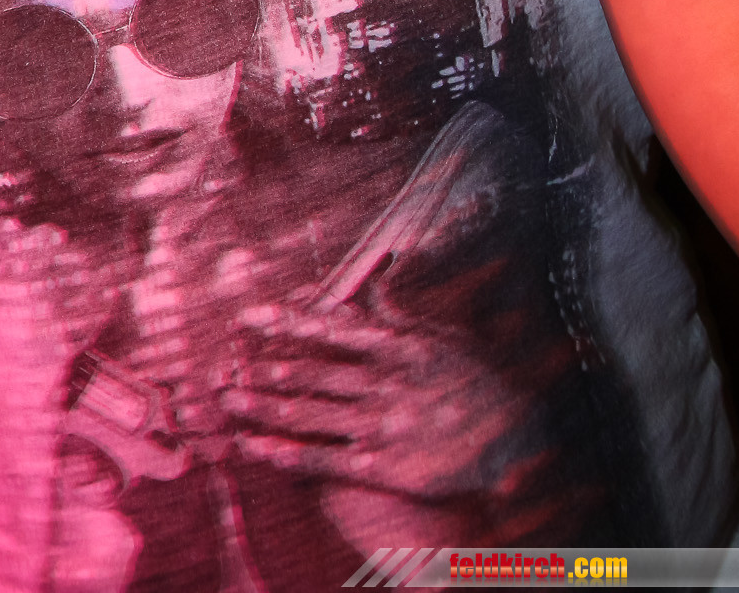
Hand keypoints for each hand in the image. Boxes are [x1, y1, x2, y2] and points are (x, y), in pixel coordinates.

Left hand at [224, 293, 523, 500]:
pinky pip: (326, 459)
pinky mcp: (383, 466)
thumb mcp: (438, 334)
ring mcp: (380, 426)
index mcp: (393, 347)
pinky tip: (258, 448)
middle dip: (262, 368)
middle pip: (309, 372)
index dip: (286, 320)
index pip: (329, 327)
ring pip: (309, 414)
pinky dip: (288, 454)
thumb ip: (396, 308)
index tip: (249, 313)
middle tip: (221, 363)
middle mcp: (381, 384)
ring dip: (263, 407)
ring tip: (227, 399)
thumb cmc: (474, 378)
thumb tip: (373, 273)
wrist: (516, 436)